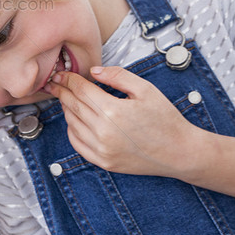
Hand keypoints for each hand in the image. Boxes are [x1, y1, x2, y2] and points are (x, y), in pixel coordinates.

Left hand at [47, 65, 207, 176]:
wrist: (180, 152)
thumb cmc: (165, 120)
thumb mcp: (146, 89)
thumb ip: (118, 76)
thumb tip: (94, 72)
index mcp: (113, 111)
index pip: (81, 90)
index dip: (69, 79)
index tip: (62, 73)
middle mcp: (103, 132)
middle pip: (73, 105)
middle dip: (62, 91)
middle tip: (55, 81)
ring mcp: (102, 150)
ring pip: (72, 124)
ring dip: (67, 108)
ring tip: (67, 98)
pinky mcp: (104, 162)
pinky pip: (77, 144)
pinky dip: (72, 130)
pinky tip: (75, 120)